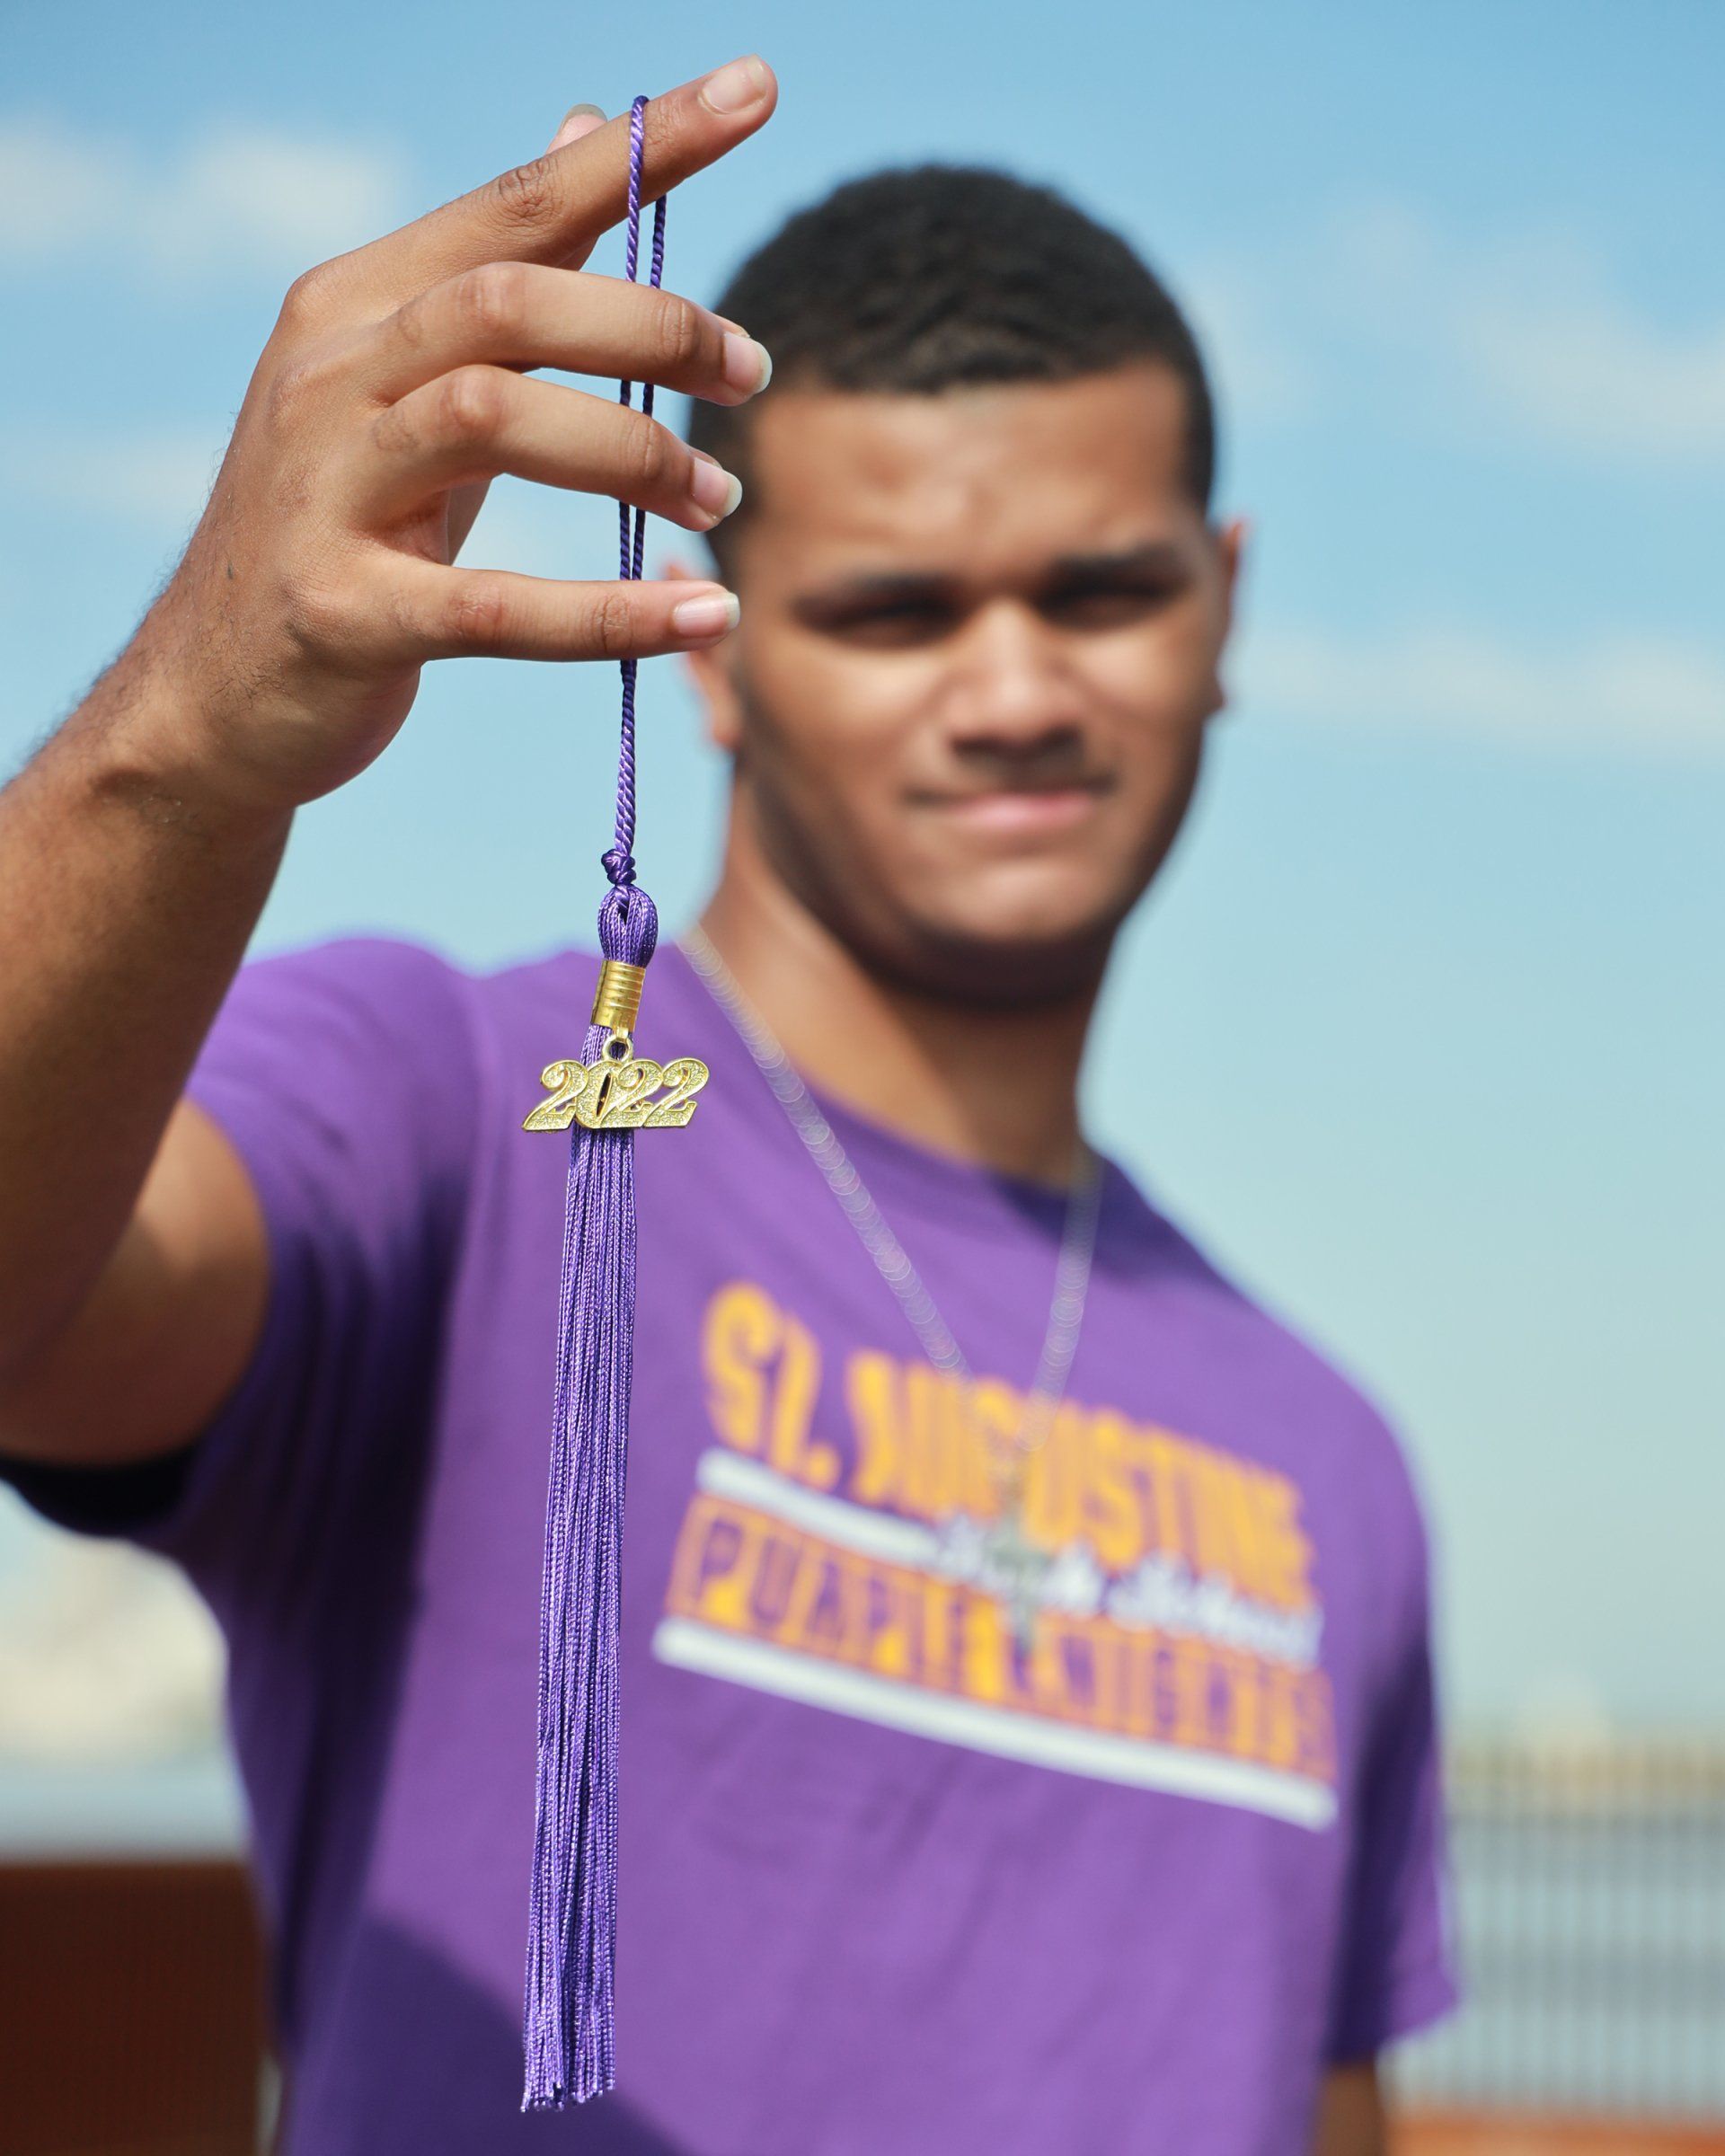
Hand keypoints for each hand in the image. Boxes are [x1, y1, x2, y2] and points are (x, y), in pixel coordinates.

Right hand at [134, 55, 776, 814]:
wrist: (209, 698)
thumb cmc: (341, 535)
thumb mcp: (410, 394)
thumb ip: (503, 274)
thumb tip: (586, 128)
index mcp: (356, 308)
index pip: (516, 205)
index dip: (640, 148)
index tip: (757, 89)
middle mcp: (330, 378)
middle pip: (511, 301)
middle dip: (653, 326)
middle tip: (749, 373)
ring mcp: (324, 492)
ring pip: (495, 419)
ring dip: (636, 453)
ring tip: (718, 501)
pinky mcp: (341, 612)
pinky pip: (496, 606)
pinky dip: (611, 613)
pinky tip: (703, 616)